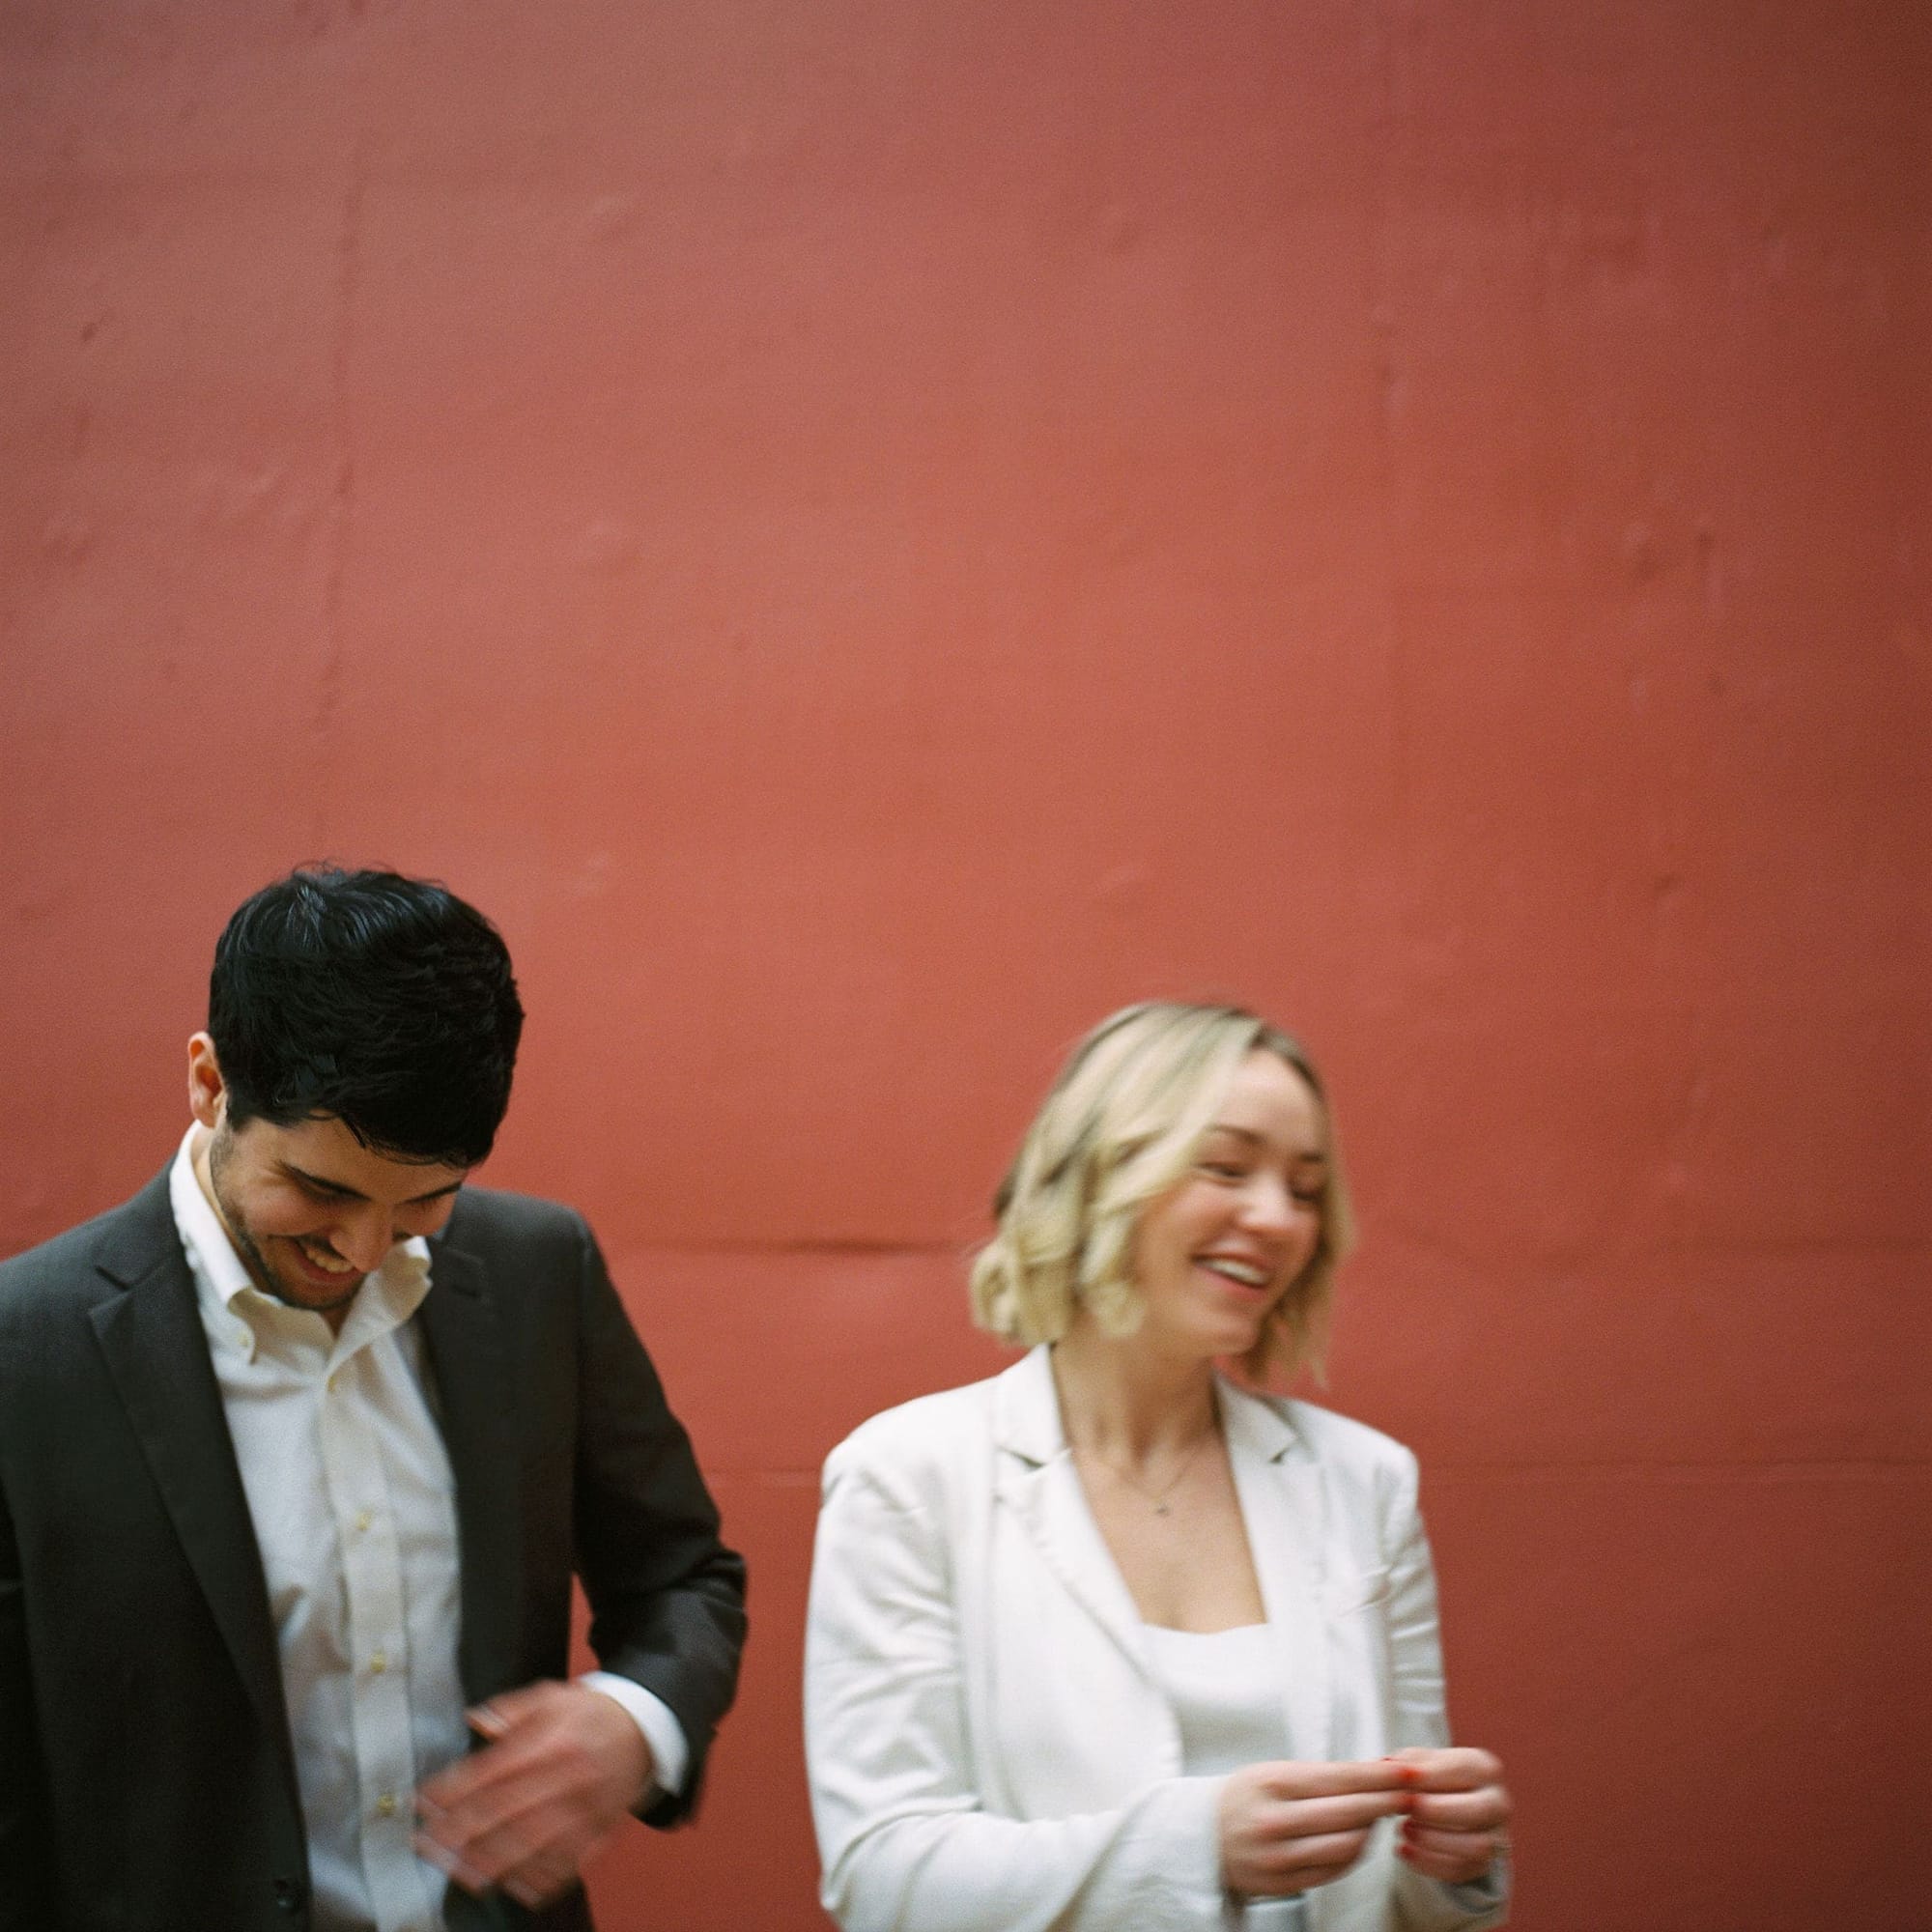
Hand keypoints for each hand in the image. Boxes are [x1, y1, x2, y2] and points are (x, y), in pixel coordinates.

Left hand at [416, 1680, 652, 1908]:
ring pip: (533, 1842)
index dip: (456, 1787)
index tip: (426, 1801)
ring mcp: (586, 1807)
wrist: (644, 1728)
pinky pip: (568, 1861)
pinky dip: (539, 1878)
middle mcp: (567, 1776)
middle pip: (507, 1810)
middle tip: (429, 1844)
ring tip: (459, 1872)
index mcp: (552, 1740)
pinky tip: (512, 1886)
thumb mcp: (552, 1696)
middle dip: (462, 1830)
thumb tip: (475, 1720)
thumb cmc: (590, 1713)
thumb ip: (511, 1709)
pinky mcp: (601, 1830)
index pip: (494, 1770)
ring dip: (492, 1860)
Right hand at [1219, 1758, 1411, 1897]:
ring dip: (1372, 1829)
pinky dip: (1355, 1853)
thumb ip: (1316, 1777)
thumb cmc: (1243, 1798)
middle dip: (1385, 1800)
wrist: (1201, 1838)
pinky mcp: (1285, 1884)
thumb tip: (1371, 1773)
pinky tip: (1362, 1838)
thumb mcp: (1270, 1774)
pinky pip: (1334, 1870)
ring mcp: (1280, 1857)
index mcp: (1271, 1784)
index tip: (1405, 1771)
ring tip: (1383, 1813)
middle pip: (1347, 1812)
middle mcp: (1275, 1821)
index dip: (1376, 1775)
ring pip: (1346, 1845)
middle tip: (1411, 1792)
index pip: (1337, 1778)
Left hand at [1388, 1746, 1510, 1885]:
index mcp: (1485, 1768)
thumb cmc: (1434, 1777)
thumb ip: (1406, 1762)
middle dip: (1437, 1810)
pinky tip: (1403, 1850)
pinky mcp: (1484, 1864)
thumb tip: (1387, 1766)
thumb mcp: (1423, 1761)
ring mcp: (1495, 1836)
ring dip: (1434, 1840)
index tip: (1404, 1778)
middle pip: (1477, 1810)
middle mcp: (1498, 1802)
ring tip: (1403, 1829)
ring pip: (1475, 1846)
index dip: (1431, 1775)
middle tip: (1406, 1807)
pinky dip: (1428, 1863)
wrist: (1452, 1807)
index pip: (1464, 1769)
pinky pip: (1461, 1870)